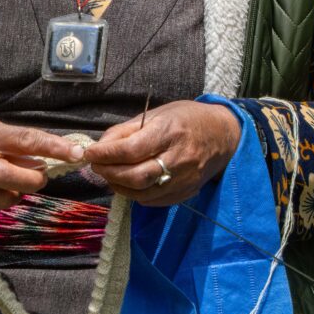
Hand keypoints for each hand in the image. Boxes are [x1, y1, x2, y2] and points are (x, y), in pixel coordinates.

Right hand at [0, 117, 83, 218]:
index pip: (26, 140)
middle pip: (12, 178)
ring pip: (2, 201)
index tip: (76, 152)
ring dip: (14, 194)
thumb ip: (17, 145)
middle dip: (33, 181)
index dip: (53, 147)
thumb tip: (47, 161)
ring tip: (9, 182)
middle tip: (38, 177)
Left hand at [82, 101, 240, 205]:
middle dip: (109, 172)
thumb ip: (128, 130)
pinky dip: (135, 194)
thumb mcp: (157, 113)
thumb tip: (101, 145)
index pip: (131, 149)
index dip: (106, 154)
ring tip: (109, 174)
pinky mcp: (185, 193)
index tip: (90, 152)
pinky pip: (153, 200)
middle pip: (135, 176)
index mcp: (169, 132)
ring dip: (119, 186)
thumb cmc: (186, 118)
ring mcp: (184, 180)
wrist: (223, 135)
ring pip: (142, 193)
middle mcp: (178, 158)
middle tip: (96, 165)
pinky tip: (128, 183)